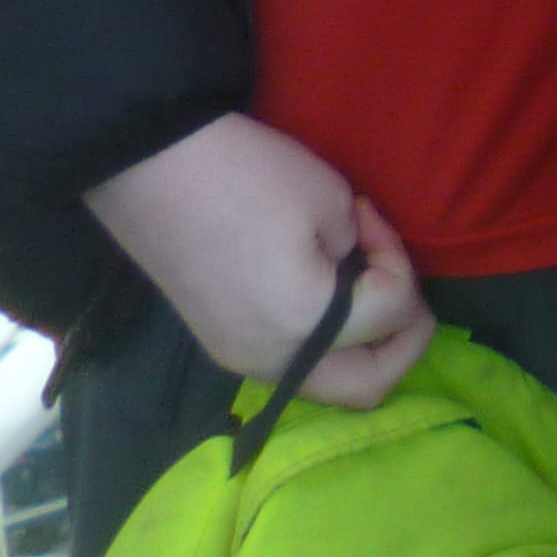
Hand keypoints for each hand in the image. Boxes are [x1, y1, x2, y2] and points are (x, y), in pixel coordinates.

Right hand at [81, 112, 432, 407]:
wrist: (151, 168)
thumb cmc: (248, 174)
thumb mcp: (331, 202)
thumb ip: (363, 254)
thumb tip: (358, 273)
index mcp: (302, 325)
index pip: (391, 313)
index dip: (399, 260)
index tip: (369, 216)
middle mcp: (271, 360)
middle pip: (367, 388)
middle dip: (405, 342)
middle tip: (406, 288)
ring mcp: (242, 360)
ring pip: (329, 380)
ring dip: (365, 344)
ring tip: (366, 282)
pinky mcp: (225, 345)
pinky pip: (295, 361)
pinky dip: (327, 337)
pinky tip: (326, 286)